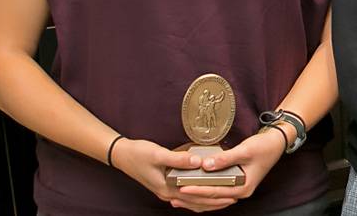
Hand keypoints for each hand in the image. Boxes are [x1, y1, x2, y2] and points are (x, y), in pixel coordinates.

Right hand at [110, 138, 236, 211]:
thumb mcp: (158, 154)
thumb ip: (179, 159)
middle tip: (234, 197)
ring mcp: (166, 191)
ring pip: (191, 201)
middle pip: (196, 202)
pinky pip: (186, 195)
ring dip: (207, 200)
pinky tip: (204, 191)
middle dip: (215, 202)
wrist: (122, 155)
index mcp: (167, 188)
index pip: (196, 198)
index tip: (230, 194)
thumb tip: (199, 162)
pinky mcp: (166, 185)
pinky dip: (197, 195)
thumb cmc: (139, 154)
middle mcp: (168, 193)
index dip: (214, 197)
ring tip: (224, 196)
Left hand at [175, 128, 287, 208]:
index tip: (183, 187)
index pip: (216, 192)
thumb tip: (206, 164)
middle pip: (213, 198)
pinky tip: (194, 190)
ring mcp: (238, 189)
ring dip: (197, 197)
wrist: (277, 142)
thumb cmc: (264, 147)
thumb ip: (225, 158)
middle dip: (193, 198)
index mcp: (244, 187)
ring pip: (214, 197)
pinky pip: (217, 191)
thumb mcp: (245, 150)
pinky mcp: (235, 183)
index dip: (198, 190)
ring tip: (179, 197)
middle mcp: (240, 192)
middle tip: (174, 196)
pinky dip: (205, 191)